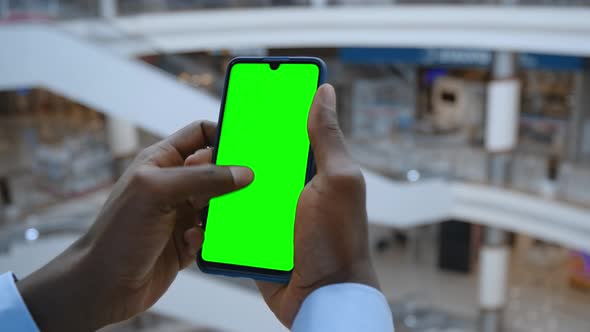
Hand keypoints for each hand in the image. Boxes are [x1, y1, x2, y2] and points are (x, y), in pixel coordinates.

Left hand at [17, 121, 252, 331]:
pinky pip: (214, 232)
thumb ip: (203, 178)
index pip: (201, 134)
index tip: (247, 149)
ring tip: (218, 219)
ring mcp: (181, 212)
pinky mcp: (187, 241)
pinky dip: (210, 237)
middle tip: (243, 188)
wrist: (103, 286)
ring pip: (219, 202)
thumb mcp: (159, 193)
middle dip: (231, 178)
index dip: (224, 136)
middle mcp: (173, 184)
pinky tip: (191, 243)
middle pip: (216, 169)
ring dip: (223, 211)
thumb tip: (243, 172)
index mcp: (162, 161)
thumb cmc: (119, 233)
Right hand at [185, 84, 378, 327]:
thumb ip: (327, 139)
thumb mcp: (337, 182)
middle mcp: (288, 188)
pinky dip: (215, 215)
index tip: (240, 97)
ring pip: (234, 189)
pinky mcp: (253, 239)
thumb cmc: (338, 239)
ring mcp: (269, 214)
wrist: (322, 297)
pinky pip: (229, 221)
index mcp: (310, 169)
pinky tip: (198, 207)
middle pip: (252, 159)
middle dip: (230, 149)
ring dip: (216, 183)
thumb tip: (323, 92)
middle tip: (207, 142)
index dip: (264, 112)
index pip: (283, 130)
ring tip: (192, 172)